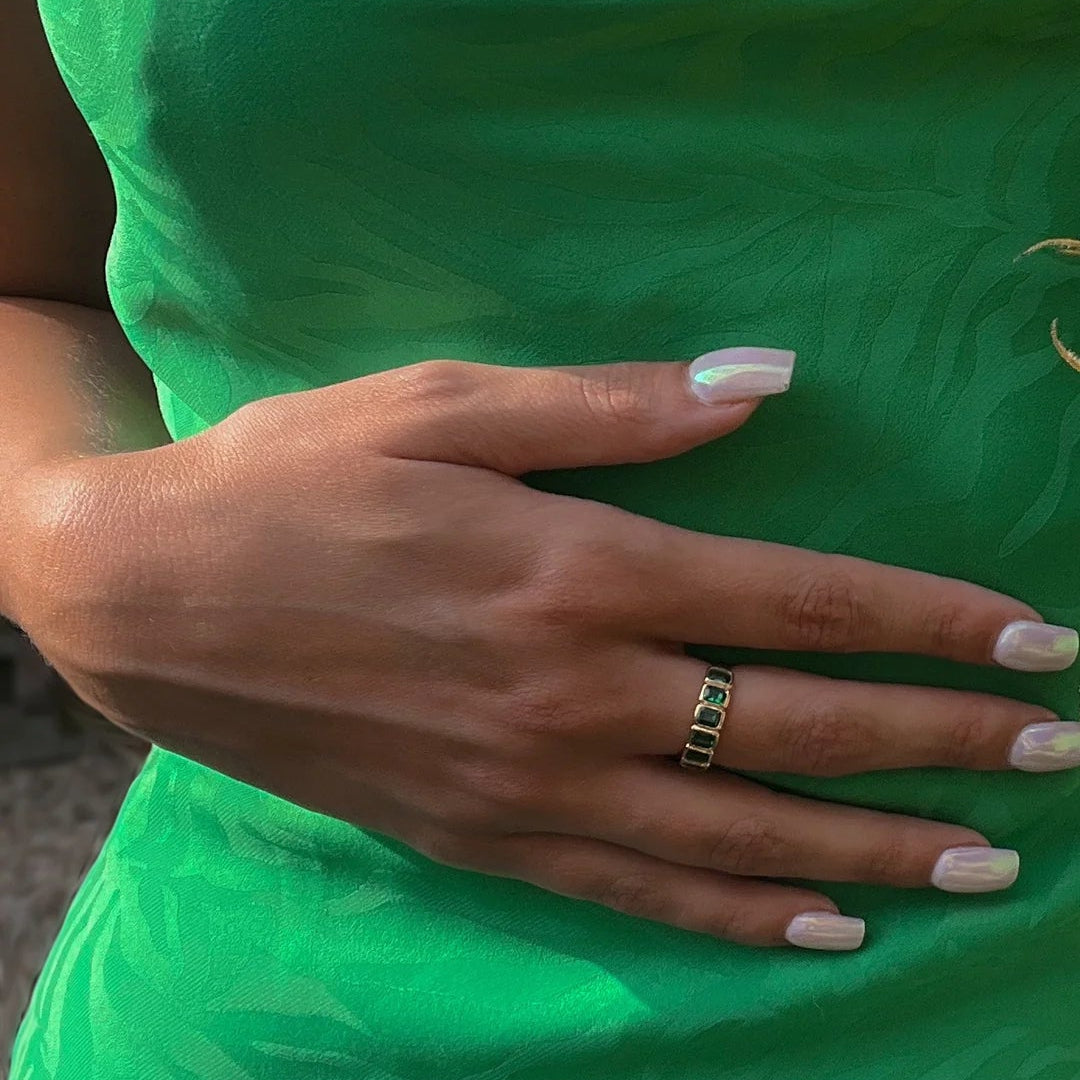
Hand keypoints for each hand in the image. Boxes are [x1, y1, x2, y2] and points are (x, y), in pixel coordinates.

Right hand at [9, 349, 1076, 951]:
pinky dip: (744, 916)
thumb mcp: (447, 405)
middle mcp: (574, 691)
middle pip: (800, 722)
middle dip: (944, 738)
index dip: (931, 620)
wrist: (152, 593)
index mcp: (578, 568)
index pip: (802, 599)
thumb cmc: (298, 479)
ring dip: (880, 844)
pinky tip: (827, 926)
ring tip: (988, 860)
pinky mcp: (479, 836)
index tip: (1034, 640)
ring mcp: (529, 780)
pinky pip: (640, 891)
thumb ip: (617, 406)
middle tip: (1055, 752)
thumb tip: (759, 382)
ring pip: (744, 833)